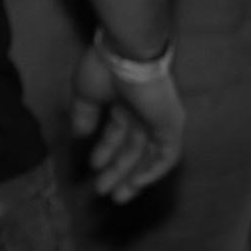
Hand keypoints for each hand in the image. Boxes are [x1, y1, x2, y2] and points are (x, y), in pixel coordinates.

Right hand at [69, 41, 185, 203]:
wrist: (127, 54)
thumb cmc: (103, 69)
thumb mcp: (85, 94)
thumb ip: (83, 115)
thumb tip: (80, 134)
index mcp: (124, 103)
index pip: (117, 134)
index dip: (105, 152)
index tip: (92, 168)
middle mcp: (143, 114)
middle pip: (133, 149)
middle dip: (118, 171)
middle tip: (104, 191)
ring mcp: (159, 120)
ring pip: (149, 156)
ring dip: (134, 176)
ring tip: (118, 196)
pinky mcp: (171, 125)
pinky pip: (167, 155)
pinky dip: (154, 171)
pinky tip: (138, 183)